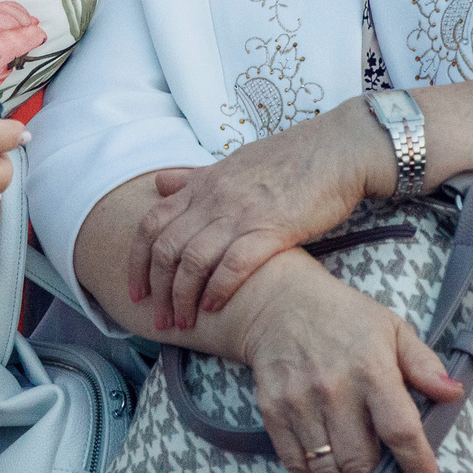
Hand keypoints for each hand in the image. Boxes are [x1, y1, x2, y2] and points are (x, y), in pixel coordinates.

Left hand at [131, 102, 387, 328]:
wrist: (336, 150)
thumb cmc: (289, 159)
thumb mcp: (231, 162)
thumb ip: (194, 177)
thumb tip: (159, 182)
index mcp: (203, 184)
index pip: (152, 224)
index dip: (137, 261)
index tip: (136, 290)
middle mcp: (214, 199)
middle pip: (166, 249)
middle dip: (156, 289)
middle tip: (156, 318)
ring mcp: (241, 213)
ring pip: (193, 260)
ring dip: (182, 297)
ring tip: (182, 323)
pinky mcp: (272, 228)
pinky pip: (234, 263)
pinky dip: (218, 288)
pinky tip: (213, 308)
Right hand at [226, 257, 462, 472]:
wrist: (278, 303)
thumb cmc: (345, 318)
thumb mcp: (393, 329)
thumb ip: (424, 365)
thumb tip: (453, 393)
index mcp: (371, 368)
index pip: (399, 429)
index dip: (416, 463)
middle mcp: (333, 390)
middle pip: (359, 461)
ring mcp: (299, 404)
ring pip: (327, 471)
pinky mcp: (273, 413)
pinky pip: (295, 465)